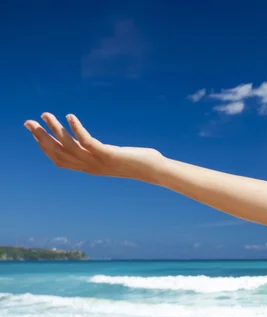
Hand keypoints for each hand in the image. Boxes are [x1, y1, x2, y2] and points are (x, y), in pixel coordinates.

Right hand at [24, 113, 163, 180]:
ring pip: (69, 146)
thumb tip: (97, 145)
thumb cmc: (141, 163)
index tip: (36, 135)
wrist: (156, 171)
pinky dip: (76, 129)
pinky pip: (87, 142)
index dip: (46, 148)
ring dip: (55, 130)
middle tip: (28, 122)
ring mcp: (99, 162)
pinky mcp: (109, 154)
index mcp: (91, 167)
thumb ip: (103, 152)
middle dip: (42, 137)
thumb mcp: (116, 157)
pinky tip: (70, 117)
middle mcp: (91, 166)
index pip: (61, 161)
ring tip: (46, 114)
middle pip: (60, 153)